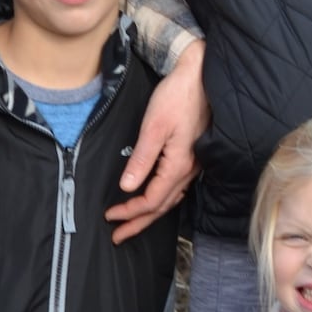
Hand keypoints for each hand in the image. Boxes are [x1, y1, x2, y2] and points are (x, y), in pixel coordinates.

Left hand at [107, 40, 208, 244]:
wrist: (202, 75)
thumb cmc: (178, 96)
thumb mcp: (154, 127)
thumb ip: (141, 159)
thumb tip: (127, 187)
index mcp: (178, 165)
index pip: (151, 200)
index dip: (130, 212)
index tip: (110, 217)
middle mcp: (190, 170)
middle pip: (162, 206)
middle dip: (139, 223)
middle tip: (119, 236)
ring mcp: (194, 164)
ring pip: (171, 199)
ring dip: (151, 214)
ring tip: (134, 223)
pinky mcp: (194, 155)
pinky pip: (179, 187)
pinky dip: (164, 199)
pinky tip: (158, 199)